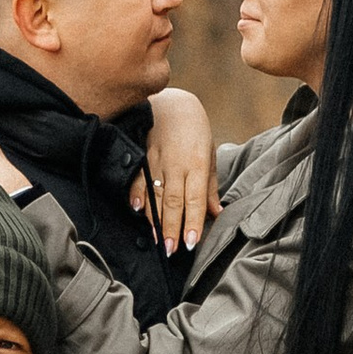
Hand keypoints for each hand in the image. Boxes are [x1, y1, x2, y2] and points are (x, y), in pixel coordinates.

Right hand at [130, 85, 221, 251]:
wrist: (172, 102)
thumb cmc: (196, 130)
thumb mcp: (209, 155)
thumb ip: (210, 186)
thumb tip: (216, 213)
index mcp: (197, 164)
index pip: (195, 199)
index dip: (193, 222)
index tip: (191, 242)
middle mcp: (176, 164)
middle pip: (173, 201)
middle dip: (172, 228)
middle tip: (171, 251)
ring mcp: (157, 160)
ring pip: (155, 194)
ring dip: (156, 220)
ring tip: (157, 240)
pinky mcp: (142, 156)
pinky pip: (138, 179)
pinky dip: (137, 196)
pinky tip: (137, 211)